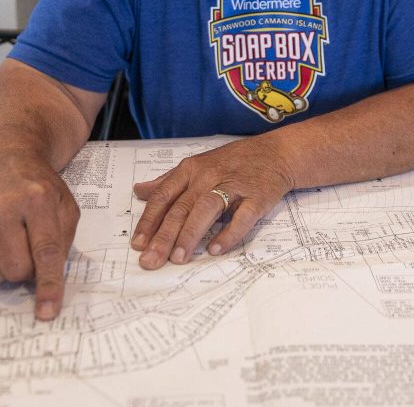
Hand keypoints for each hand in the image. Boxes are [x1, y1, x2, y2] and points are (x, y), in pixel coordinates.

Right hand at [0, 154, 79, 320]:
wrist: (7, 160)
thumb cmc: (41, 188)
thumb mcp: (65, 207)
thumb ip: (63, 242)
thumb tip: (49, 283)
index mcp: (38, 200)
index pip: (45, 252)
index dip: (48, 285)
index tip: (47, 312)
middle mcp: (2, 208)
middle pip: (16, 269)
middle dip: (28, 271)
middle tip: (30, 252)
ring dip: (6, 270)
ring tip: (12, 245)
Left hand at [130, 138, 293, 268]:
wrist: (276, 153)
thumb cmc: (233, 162)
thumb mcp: (197, 165)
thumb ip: (167, 181)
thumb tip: (138, 191)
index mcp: (191, 170)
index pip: (164, 196)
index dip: (149, 220)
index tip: (138, 244)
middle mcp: (208, 176)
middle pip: (182, 207)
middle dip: (164, 236)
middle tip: (151, 260)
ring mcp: (234, 186)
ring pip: (207, 209)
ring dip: (191, 234)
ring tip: (178, 258)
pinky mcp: (257, 197)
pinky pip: (242, 217)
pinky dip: (229, 233)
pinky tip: (215, 249)